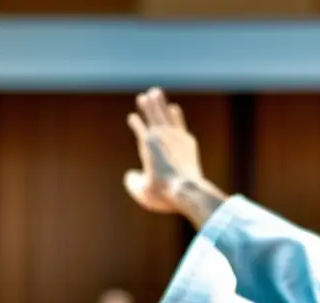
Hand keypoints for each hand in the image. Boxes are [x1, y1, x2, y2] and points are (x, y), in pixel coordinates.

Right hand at [124, 88, 208, 211]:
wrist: (188, 190)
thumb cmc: (163, 193)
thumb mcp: (142, 192)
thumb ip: (133, 182)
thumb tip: (131, 176)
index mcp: (146, 144)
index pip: (138, 127)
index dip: (135, 122)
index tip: (133, 118)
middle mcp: (160, 136)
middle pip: (152, 114)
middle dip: (147, 104)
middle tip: (144, 96)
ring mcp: (176, 137)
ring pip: (165, 114)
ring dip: (160, 103)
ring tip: (156, 92)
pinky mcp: (188, 142)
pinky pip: (180, 124)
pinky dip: (175, 116)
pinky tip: (174, 110)